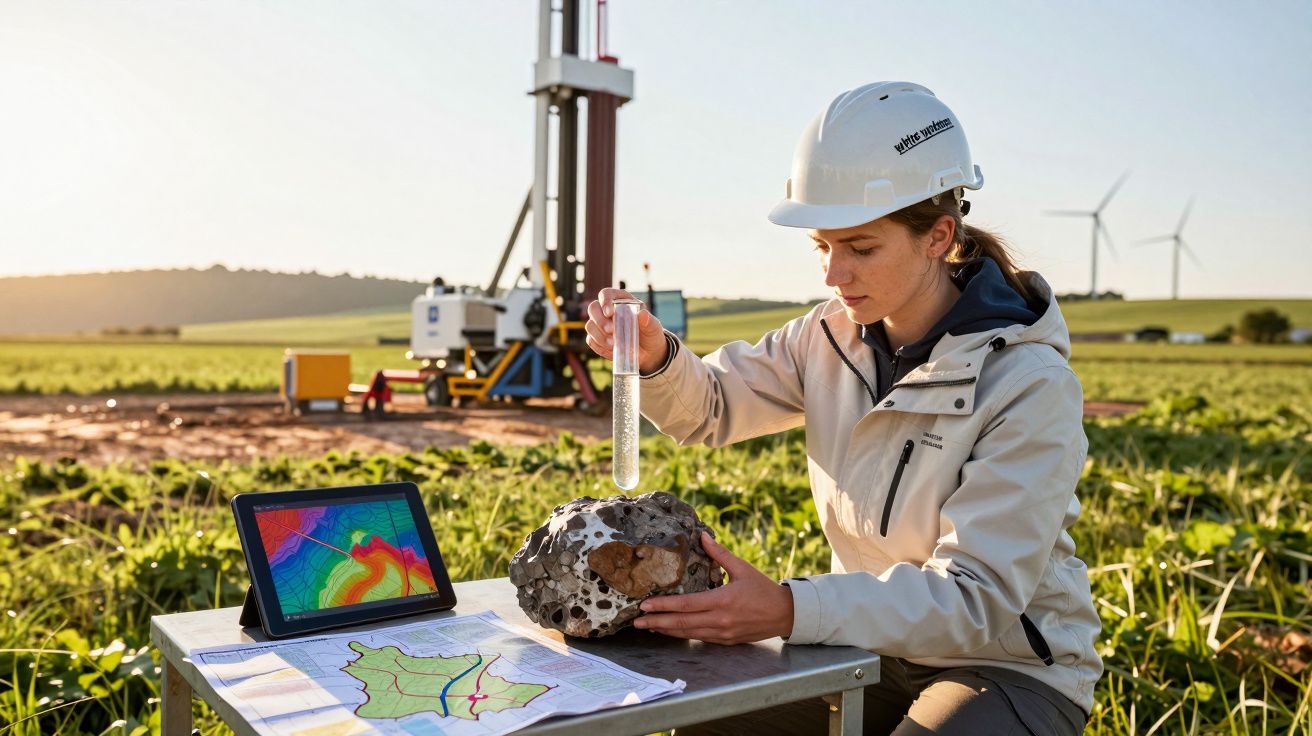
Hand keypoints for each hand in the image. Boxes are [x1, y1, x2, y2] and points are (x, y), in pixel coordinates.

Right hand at [585, 288, 668, 373]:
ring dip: (599, 335)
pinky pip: (590, 340)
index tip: (609, 313)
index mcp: (621, 301)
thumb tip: (642, 314)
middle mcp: (607, 311)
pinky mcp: (598, 339)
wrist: (648, 352)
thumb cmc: (650, 334)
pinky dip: (599, 345)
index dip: (605, 301)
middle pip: (593, 308)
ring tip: (614, 344)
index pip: (606, 294)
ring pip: (590, 325)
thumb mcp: (653, 327)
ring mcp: (600, 325)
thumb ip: (649, 321)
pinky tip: (611, 349)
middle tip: (611, 330)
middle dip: (600, 320)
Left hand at [633, 532, 794, 644]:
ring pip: (688, 633)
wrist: (785, 614)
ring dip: (666, 631)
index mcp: (722, 600)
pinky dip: (683, 635)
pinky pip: (699, 638)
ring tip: (648, 627)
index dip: (663, 606)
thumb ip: (720, 554)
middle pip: (681, 623)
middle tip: (637, 622)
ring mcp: (722, 633)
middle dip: (656, 623)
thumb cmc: (763, 589)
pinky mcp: (726, 641)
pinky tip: (671, 631)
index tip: (645, 605)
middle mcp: (719, 620)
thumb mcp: (742, 568)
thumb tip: (703, 536)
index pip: (685, 605)